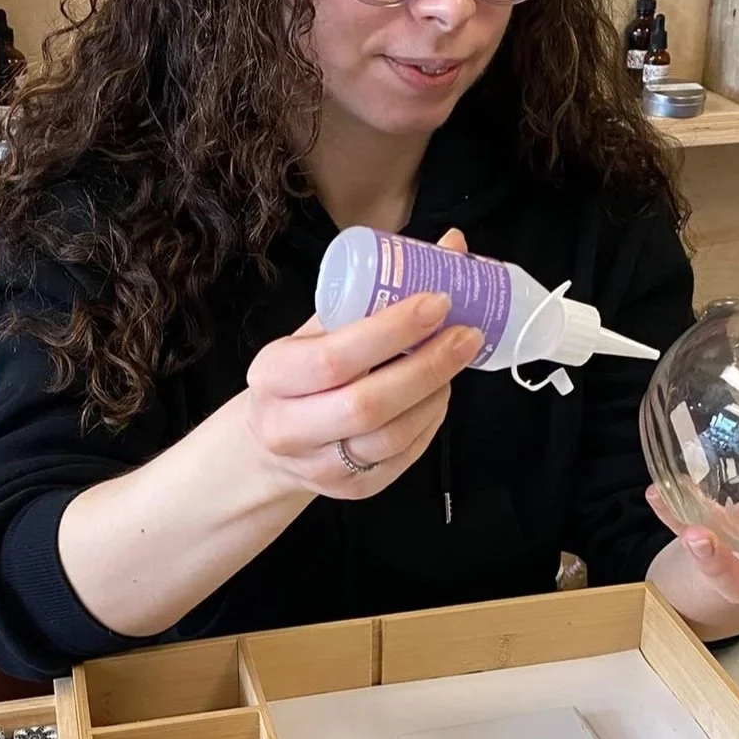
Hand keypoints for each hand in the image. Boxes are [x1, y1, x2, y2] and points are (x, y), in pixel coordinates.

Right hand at [243, 230, 479, 498]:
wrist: (272, 444)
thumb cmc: (303, 375)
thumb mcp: (320, 329)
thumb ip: (375, 293)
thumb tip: (451, 247)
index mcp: (273, 375)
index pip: (334, 356)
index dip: (391, 330)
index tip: (436, 302)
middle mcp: (288, 427)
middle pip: (365, 405)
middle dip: (425, 367)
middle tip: (465, 335)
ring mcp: (320, 466)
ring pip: (390, 437)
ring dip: (433, 395)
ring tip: (455, 361)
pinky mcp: (352, 490)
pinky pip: (402, 457)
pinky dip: (430, 421)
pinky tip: (440, 393)